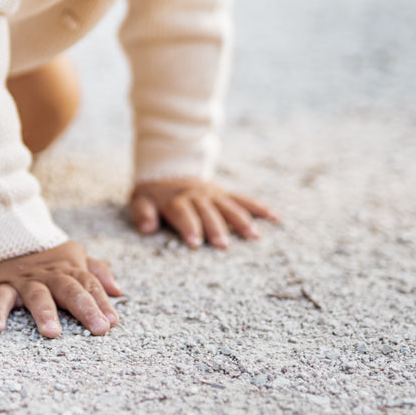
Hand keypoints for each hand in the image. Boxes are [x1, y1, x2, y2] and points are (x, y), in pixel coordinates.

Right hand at [0, 241, 120, 338]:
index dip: (102, 303)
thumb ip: (97, 271)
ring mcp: (26, 280)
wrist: (7, 232)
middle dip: (85, 309)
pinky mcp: (2, 284)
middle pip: (70, 290)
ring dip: (44, 313)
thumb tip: (118, 291)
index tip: (113, 322)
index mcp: (69, 268)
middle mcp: (50, 275)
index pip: (90, 285)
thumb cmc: (47, 253)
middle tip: (99, 329)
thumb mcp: (74, 255)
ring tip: (52, 333)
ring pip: (37, 295)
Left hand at [130, 178, 279, 248]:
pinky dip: (259, 208)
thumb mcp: (140, 201)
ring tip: (253, 236)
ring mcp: (213, 194)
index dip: (188, 227)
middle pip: (208, 212)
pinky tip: (275, 218)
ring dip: (241, 220)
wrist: (167, 170)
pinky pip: (243, 199)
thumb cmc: (153, 195)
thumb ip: (142, 214)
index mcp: (175, 200)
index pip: (183, 213)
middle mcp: (197, 196)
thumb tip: (148, 228)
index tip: (195, 243)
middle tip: (223, 245)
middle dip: (216, 227)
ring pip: (228, 206)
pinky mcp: (224, 194)